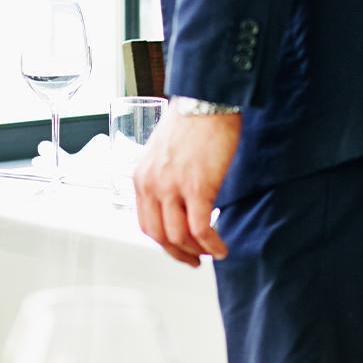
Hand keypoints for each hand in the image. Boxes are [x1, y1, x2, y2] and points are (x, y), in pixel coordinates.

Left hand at [132, 104, 240, 266]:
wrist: (206, 102)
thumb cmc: (190, 123)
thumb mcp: (162, 154)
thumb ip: (163, 178)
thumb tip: (176, 204)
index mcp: (141, 176)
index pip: (145, 223)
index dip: (163, 242)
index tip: (178, 248)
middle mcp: (151, 183)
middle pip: (159, 236)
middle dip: (178, 253)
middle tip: (194, 260)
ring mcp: (172, 187)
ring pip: (179, 237)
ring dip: (197, 251)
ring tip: (212, 252)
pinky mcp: (197, 187)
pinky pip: (201, 229)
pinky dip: (212, 245)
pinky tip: (222, 248)